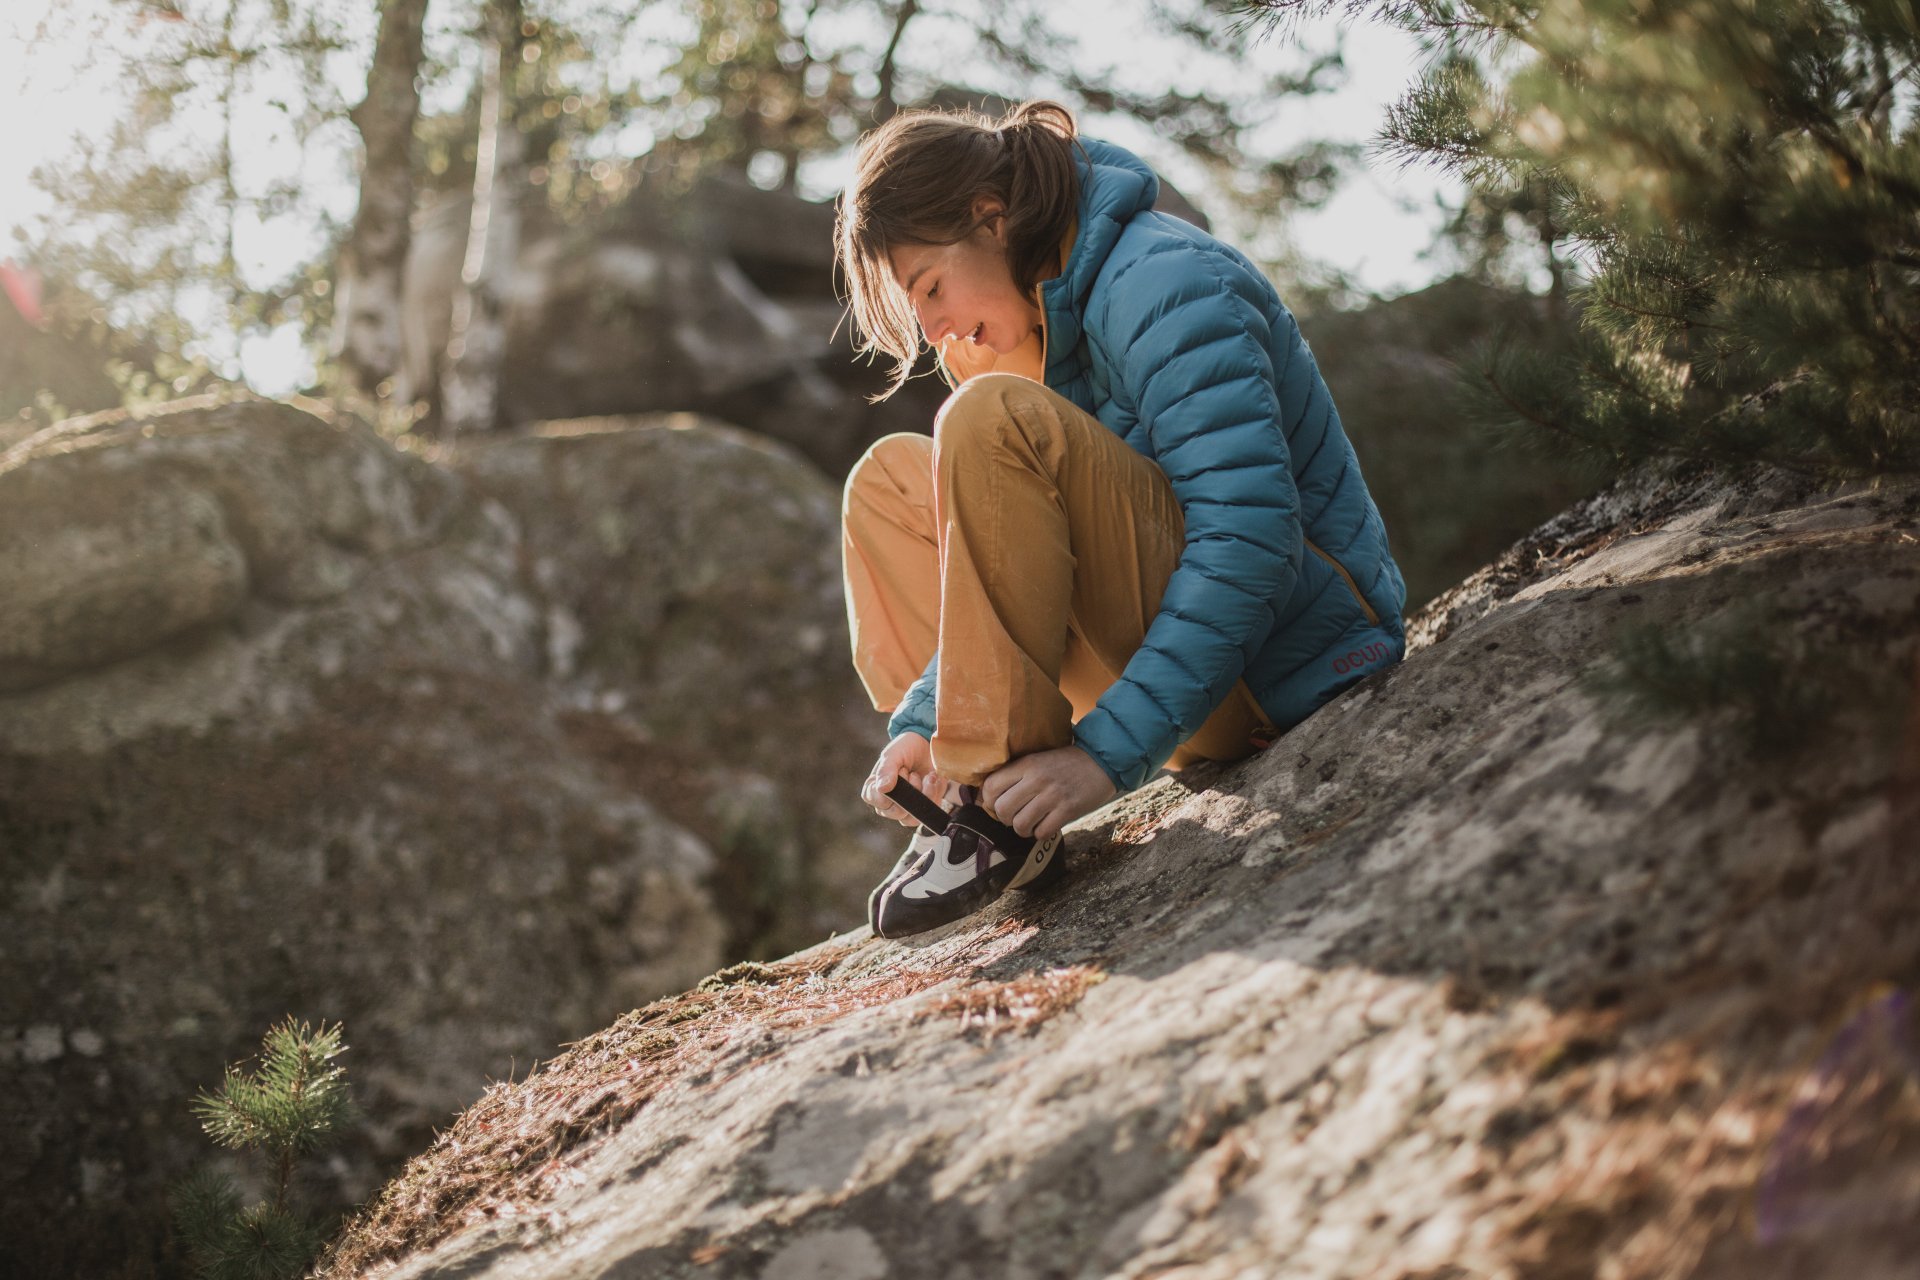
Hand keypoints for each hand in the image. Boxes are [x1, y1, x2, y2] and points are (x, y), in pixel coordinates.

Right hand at [861, 731, 951, 827]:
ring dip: (923, 793)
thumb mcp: (893, 754)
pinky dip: (933, 792)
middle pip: (896, 812)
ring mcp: (906, 809)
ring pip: (913, 817)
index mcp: (874, 789)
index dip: (890, 789)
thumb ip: (886, 770)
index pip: (876, 800)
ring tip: (925, 776)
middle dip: (908, 789)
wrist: (927, 746)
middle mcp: (888, 803)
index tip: (900, 770)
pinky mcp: (923, 808)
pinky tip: (932, 778)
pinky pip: (928, 811)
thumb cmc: (905, 749)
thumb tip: (882, 789)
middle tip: (911, 772)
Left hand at [980, 745, 1117, 840]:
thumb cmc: (1065, 763)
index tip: (995, 804)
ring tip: (1030, 823)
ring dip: (1022, 829)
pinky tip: (1046, 825)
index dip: (987, 800)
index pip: (991, 786)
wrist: (1101, 761)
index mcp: (1026, 764)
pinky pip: (1041, 832)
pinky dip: (1040, 833)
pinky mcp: (1068, 811)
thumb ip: (1015, 774)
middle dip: (1004, 818)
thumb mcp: (1037, 759)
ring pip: (1020, 824)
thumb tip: (985, 798)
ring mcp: (1053, 796)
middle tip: (1014, 816)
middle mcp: (1036, 779)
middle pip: (1002, 809)